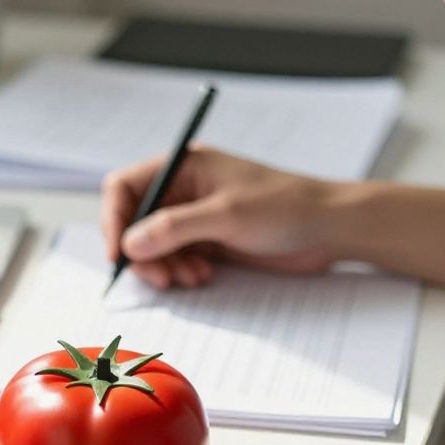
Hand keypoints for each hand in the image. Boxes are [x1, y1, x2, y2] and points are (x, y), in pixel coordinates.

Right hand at [100, 148, 352, 288]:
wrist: (330, 228)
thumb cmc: (287, 206)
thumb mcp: (226, 215)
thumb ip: (174, 228)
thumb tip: (130, 243)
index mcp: (184, 166)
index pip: (125, 187)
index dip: (114, 219)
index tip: (118, 253)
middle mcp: (184, 189)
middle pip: (135, 220)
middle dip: (141, 252)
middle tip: (159, 277)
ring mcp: (196, 216)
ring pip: (154, 245)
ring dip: (163, 266)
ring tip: (190, 277)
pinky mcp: (210, 240)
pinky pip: (176, 258)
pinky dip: (180, 271)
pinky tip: (202, 276)